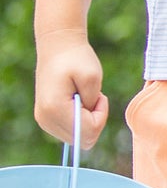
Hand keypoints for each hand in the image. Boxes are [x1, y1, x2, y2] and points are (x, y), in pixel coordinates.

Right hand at [34, 29, 108, 149]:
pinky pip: (70, 131)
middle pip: (83, 140)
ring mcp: (44, 121)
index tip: (99, 97)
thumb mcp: (93, 77)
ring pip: (77, 137)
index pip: (88, 132)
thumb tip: (90, 128)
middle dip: (95, 120)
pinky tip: (77, 101)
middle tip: (93, 97)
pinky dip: (79, 119)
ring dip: (87, 120)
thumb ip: (93, 104)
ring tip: (83, 97)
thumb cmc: (77, 59)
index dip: (101, 116)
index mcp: (55, 109)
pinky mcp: (46, 119)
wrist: (57, 47)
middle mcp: (46, 119)